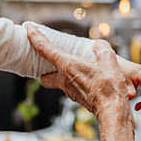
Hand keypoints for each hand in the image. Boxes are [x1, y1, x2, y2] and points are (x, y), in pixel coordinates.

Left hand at [26, 25, 136, 140]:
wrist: (113, 113)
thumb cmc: (108, 89)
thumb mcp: (109, 61)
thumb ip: (101, 49)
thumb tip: (98, 46)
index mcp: (68, 66)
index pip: (45, 48)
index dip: (34, 36)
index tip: (28, 28)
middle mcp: (65, 79)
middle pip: (44, 75)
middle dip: (43, 68)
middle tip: (48, 60)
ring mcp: (71, 91)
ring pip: (59, 82)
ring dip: (63, 74)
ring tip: (75, 67)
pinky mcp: (79, 99)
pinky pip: (72, 88)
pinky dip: (76, 81)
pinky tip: (89, 78)